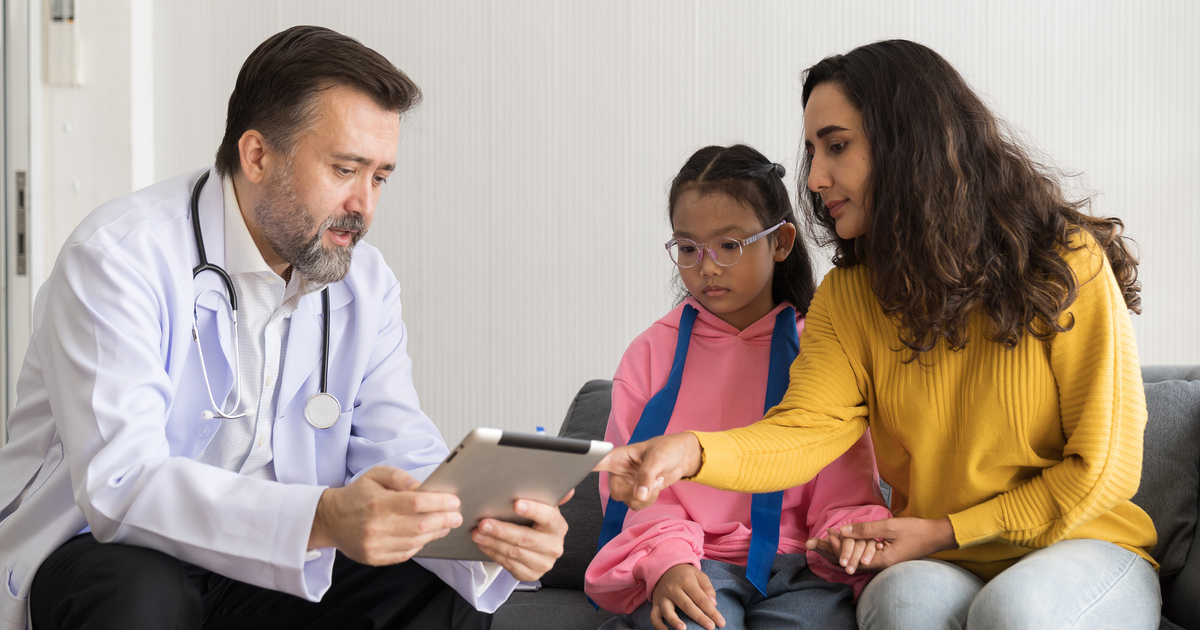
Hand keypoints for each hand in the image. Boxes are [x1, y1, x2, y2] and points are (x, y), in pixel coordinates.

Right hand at [308, 466, 461, 564]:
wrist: (331, 519)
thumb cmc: (357, 495)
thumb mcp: (375, 475)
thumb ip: (399, 477)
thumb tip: (421, 486)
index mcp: (378, 502)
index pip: (416, 503)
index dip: (439, 502)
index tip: (454, 501)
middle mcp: (377, 526)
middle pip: (421, 525)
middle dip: (445, 519)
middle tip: (457, 515)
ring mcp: (375, 545)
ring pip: (416, 541)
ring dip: (436, 533)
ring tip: (447, 524)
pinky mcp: (374, 558)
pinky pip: (406, 553)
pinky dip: (421, 544)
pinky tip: (428, 535)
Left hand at [470, 490, 572, 581]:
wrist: (539, 550)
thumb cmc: (538, 524)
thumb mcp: (544, 508)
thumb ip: (551, 496)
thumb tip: (568, 489)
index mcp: (559, 526)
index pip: (549, 517)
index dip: (533, 510)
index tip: (516, 504)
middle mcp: (554, 546)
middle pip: (525, 538)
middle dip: (502, 530)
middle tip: (484, 522)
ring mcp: (543, 562)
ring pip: (514, 552)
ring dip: (493, 542)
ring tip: (477, 532)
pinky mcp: (530, 574)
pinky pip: (509, 564)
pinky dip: (493, 553)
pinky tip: (484, 543)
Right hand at [594, 433, 702, 509]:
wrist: (682, 458)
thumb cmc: (668, 449)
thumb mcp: (658, 459)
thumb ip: (646, 476)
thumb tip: (638, 495)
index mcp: (618, 456)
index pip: (597, 462)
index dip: (585, 467)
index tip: (575, 469)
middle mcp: (618, 471)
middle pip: (616, 492)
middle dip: (636, 493)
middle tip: (651, 483)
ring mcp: (627, 483)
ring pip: (627, 501)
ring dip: (646, 497)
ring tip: (657, 481)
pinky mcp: (636, 491)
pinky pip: (636, 505)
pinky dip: (649, 500)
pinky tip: (656, 487)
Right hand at [649, 564, 725, 629]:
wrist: (664, 568)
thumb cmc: (685, 575)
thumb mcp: (699, 575)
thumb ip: (708, 588)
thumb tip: (713, 604)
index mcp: (686, 581)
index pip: (701, 598)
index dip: (712, 611)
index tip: (721, 622)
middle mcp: (673, 588)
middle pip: (687, 605)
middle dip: (699, 617)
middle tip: (711, 627)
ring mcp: (662, 597)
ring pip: (667, 610)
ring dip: (674, 620)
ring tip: (683, 629)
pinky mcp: (655, 604)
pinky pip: (654, 616)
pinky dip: (658, 625)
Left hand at [809, 517, 956, 572]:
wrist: (934, 536)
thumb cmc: (915, 531)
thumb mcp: (889, 527)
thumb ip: (866, 529)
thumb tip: (843, 529)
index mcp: (880, 561)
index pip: (850, 557)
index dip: (835, 547)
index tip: (825, 534)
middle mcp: (878, 566)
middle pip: (847, 562)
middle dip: (828, 551)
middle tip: (811, 543)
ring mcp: (880, 564)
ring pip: (852, 560)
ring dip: (836, 551)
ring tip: (820, 543)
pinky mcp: (882, 559)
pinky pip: (860, 557)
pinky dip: (848, 550)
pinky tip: (839, 543)